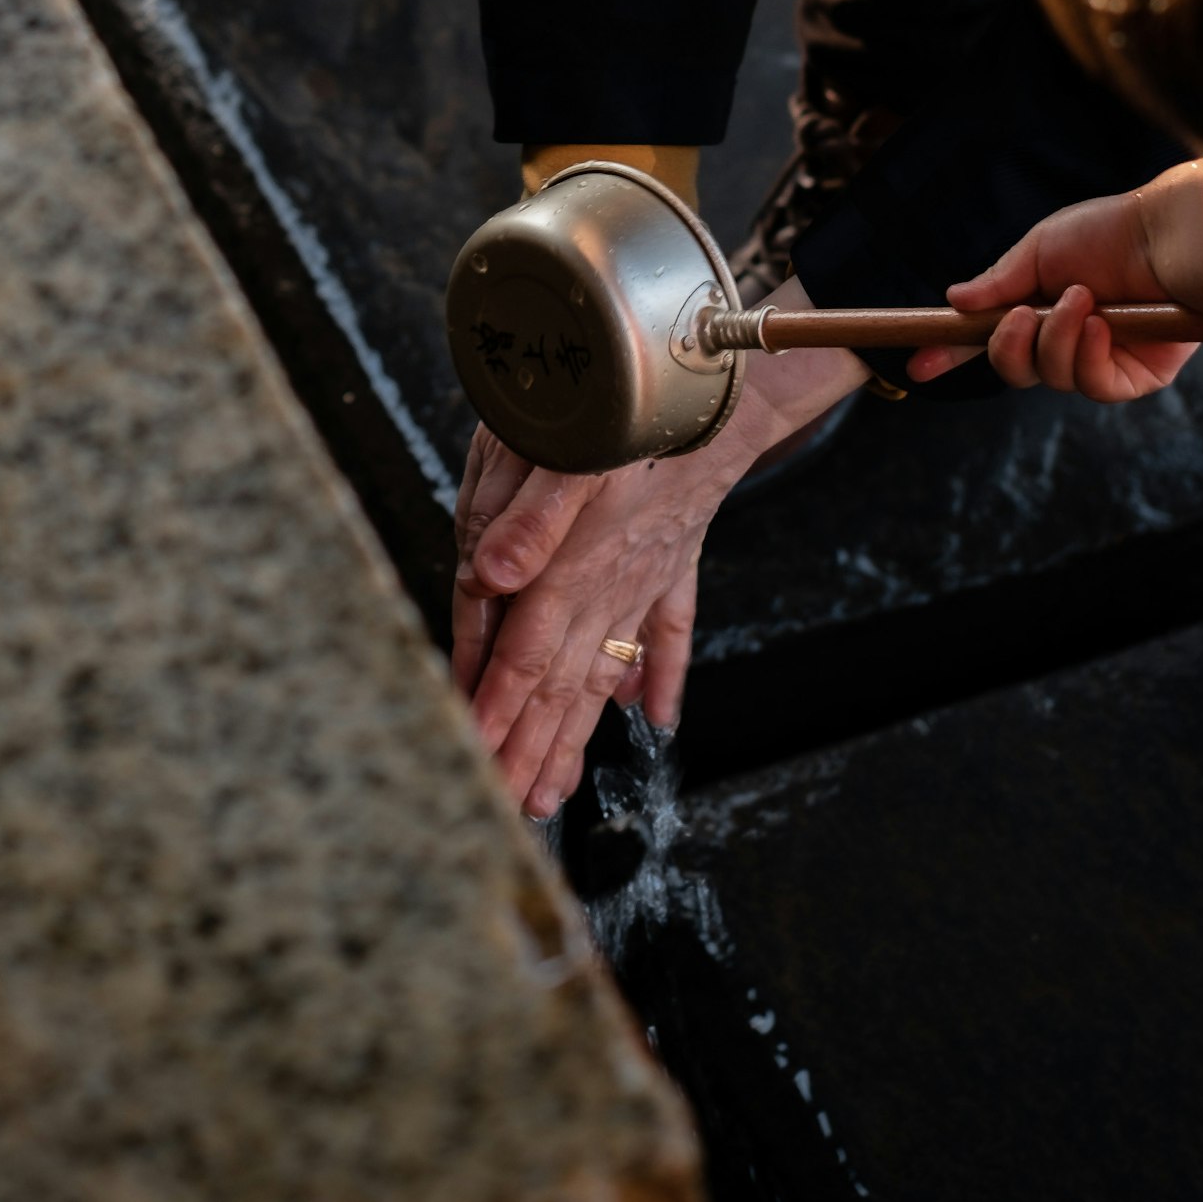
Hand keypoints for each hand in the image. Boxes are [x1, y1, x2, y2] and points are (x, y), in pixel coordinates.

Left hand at [452, 311, 863, 815]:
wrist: (725, 391)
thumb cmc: (640, 414)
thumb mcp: (573, 451)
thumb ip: (528, 516)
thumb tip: (486, 576)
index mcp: (578, 568)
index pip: (525, 657)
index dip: (498, 712)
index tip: (477, 764)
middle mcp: (612, 587)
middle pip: (561, 687)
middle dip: (529, 750)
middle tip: (505, 810)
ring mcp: (648, 580)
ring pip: (606, 674)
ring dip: (578, 735)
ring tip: (555, 792)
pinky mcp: (676, 560)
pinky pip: (669, 630)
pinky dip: (663, 677)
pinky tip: (658, 720)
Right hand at [912, 183, 1198, 401]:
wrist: (1168, 236)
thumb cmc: (1110, 231)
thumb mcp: (1041, 249)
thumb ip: (999, 282)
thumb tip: (953, 300)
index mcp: (1040, 306)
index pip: (990, 338)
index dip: (952, 352)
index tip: (917, 362)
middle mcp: (1069, 337)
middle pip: (1015, 369)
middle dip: (1008, 348)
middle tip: (1020, 316)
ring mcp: (1102, 359)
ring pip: (1051, 378)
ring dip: (1055, 340)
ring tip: (1080, 300)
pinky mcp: (1138, 377)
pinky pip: (1094, 386)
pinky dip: (1087, 356)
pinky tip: (1099, 327)